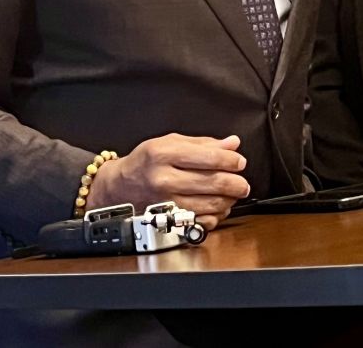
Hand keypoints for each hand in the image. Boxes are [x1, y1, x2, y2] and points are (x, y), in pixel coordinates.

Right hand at [87, 133, 249, 229]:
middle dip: (236, 183)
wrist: (120, 186)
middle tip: (242, 182)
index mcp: (166, 154)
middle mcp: (165, 179)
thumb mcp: (171, 142)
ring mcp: (167, 201)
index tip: (239, 162)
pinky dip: (217, 215)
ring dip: (229, 199)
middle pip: (213, 182)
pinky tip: (218, 207)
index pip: (209, 157)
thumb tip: (232, 144)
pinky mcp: (169, 218)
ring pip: (211, 203)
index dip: (231, 160)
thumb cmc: (147, 162)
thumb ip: (204, 143)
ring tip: (232, 193)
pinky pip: (202, 220)